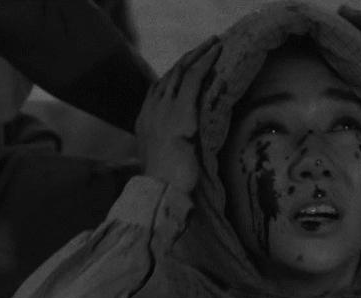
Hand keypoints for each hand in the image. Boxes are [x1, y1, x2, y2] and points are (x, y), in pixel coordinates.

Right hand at [135, 36, 221, 190]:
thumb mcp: (166, 162)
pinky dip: (205, 61)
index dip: (173, 76)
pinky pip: (193, 78)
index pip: (158, 91)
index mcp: (145, 123)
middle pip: (169, 76)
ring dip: (198, 54)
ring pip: (181, 71)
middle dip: (187, 60)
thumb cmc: (167, 186)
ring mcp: (163, 109)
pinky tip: (216, 52)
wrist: (162, 191)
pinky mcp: (181, 110)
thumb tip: (184, 147)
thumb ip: (172, 148)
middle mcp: (151, 111)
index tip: (187, 67)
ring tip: (213, 43)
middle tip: (204, 47)